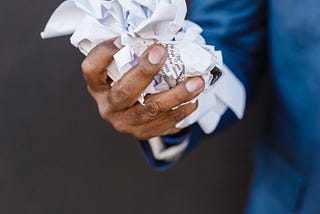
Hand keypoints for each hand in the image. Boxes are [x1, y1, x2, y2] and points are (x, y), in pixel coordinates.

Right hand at [81, 38, 203, 139]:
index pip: (91, 69)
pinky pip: (165, 123)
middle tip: (162, 53)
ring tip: (197, 82)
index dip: (104, 53)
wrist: (134, 114)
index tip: (123, 39)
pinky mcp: (143, 133)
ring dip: (177, 95)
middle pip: (124, 91)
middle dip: (144, 71)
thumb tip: (159, 36)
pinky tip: (193, 99)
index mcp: (98, 87)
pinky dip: (182, 109)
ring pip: (151, 110)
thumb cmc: (130, 83)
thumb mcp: (123, 70)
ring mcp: (125, 123)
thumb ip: (132, 56)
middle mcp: (108, 107)